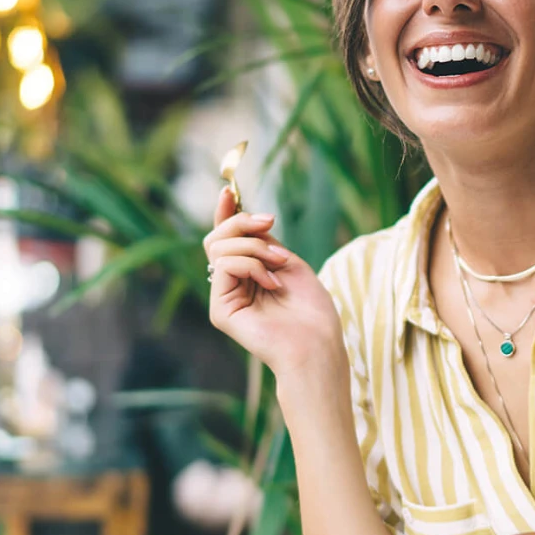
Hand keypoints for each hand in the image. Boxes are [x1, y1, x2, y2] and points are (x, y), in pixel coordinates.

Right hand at [203, 188, 344, 375]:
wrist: (318, 343)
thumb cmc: (311, 309)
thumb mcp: (288, 262)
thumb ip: (262, 242)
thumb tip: (241, 216)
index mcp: (249, 274)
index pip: (228, 240)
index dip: (226, 214)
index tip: (229, 191)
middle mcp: (232, 285)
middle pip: (217, 238)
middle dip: (242, 222)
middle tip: (270, 222)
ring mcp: (224, 298)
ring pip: (219, 249)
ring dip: (255, 247)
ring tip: (280, 264)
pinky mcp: (220, 310)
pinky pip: (224, 266)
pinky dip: (251, 265)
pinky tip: (272, 283)